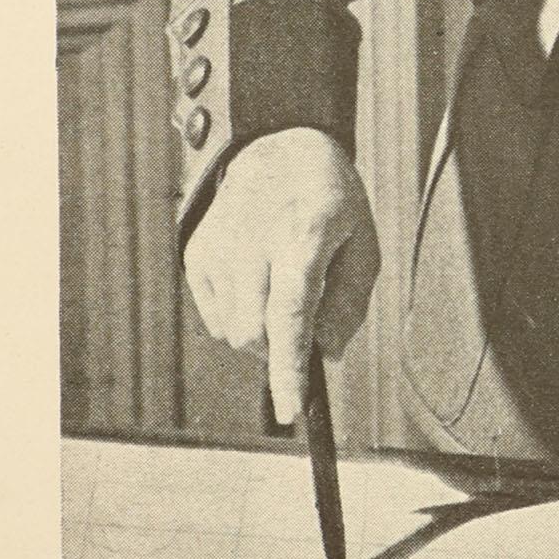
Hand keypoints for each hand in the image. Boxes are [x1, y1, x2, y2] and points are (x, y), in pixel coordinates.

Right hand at [183, 129, 380, 423]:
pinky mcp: (195, 254)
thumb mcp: (363, 244)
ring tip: (283, 292)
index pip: (290, 316)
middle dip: (281, 354)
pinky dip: (240, 321)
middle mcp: (253, 243)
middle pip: (255, 336)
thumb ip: (350, 303)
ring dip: (262, 337)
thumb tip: (327, 356)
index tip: (292, 411)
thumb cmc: (331, 202)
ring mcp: (218, 248)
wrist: (275, 147)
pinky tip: (258, 284)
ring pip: (233, 334)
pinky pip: (216, 319)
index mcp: (304, 237)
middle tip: (306, 330)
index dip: (290, 369)